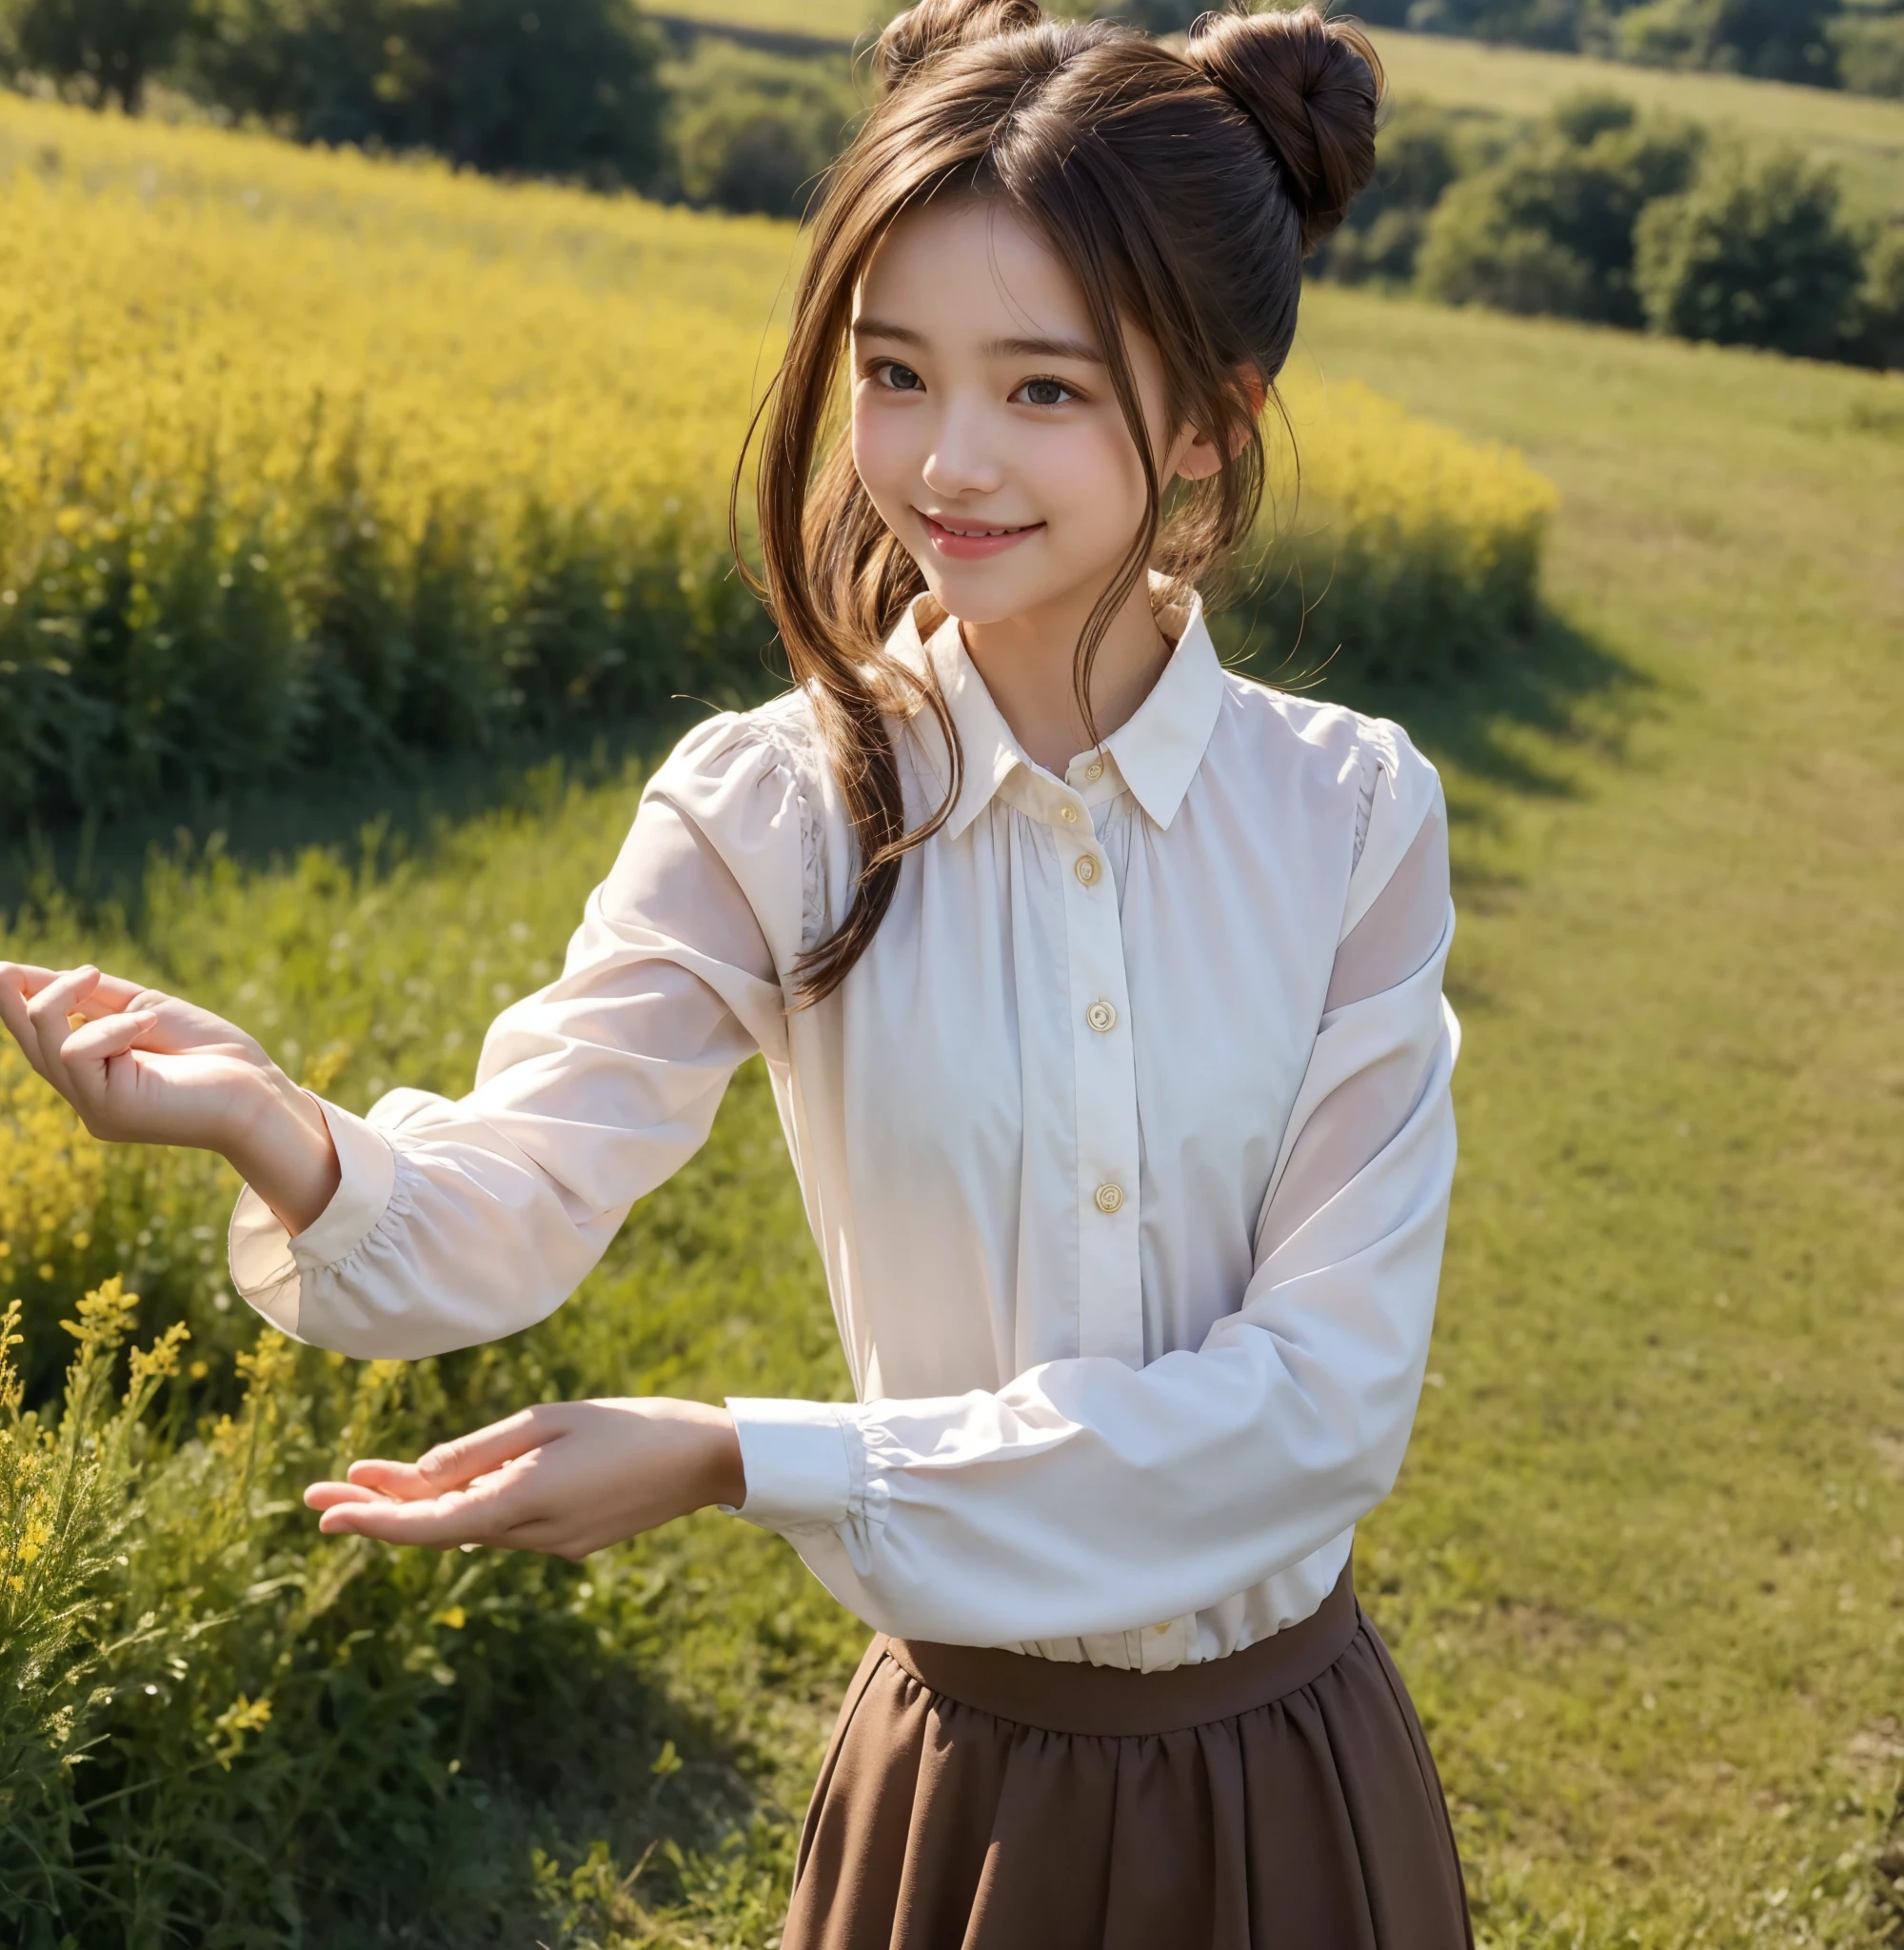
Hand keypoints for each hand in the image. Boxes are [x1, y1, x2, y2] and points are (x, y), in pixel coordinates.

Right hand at [0, 962, 340, 1234]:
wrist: (259, 1091)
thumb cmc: (213, 1054)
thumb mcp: (144, 1011)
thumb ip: (93, 998)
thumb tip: (32, 974)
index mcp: (95, 1070)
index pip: (41, 1033)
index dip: (19, 999)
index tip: (4, 969)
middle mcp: (86, 1092)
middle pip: (32, 1038)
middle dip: (20, 997)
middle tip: (6, 967)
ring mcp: (93, 1105)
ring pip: (45, 1042)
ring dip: (66, 998)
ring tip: (99, 980)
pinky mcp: (108, 1110)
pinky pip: (77, 1053)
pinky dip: (106, 1028)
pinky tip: (142, 1024)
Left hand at [303, 1399, 748, 1557]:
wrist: (706, 1460)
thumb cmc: (629, 1425)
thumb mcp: (547, 1423)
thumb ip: (479, 1452)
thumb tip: (419, 1479)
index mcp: (522, 1503)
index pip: (426, 1523)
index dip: (371, 1519)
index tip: (323, 1512)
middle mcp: (529, 1536)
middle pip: (436, 1529)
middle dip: (377, 1510)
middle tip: (317, 1497)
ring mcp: (550, 1545)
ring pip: (466, 1527)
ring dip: (418, 1506)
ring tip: (365, 1480)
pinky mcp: (569, 1542)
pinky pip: (500, 1526)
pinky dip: (463, 1508)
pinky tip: (443, 1490)